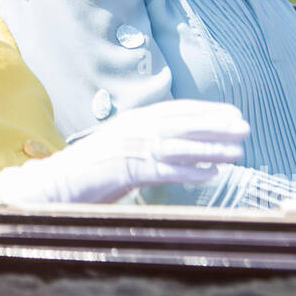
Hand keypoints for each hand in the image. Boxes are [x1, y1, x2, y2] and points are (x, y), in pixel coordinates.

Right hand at [0, 100, 248, 204]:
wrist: (51, 186)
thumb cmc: (84, 175)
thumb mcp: (118, 152)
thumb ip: (143, 146)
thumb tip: (172, 146)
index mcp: (129, 121)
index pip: (173, 109)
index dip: (204, 111)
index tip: (231, 113)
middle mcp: (130, 130)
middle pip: (180, 122)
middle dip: (214, 124)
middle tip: (244, 127)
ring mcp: (127, 149)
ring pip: (177, 144)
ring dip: (210, 147)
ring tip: (237, 151)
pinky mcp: (124, 170)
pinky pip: (163, 169)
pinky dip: (190, 171)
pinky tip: (213, 174)